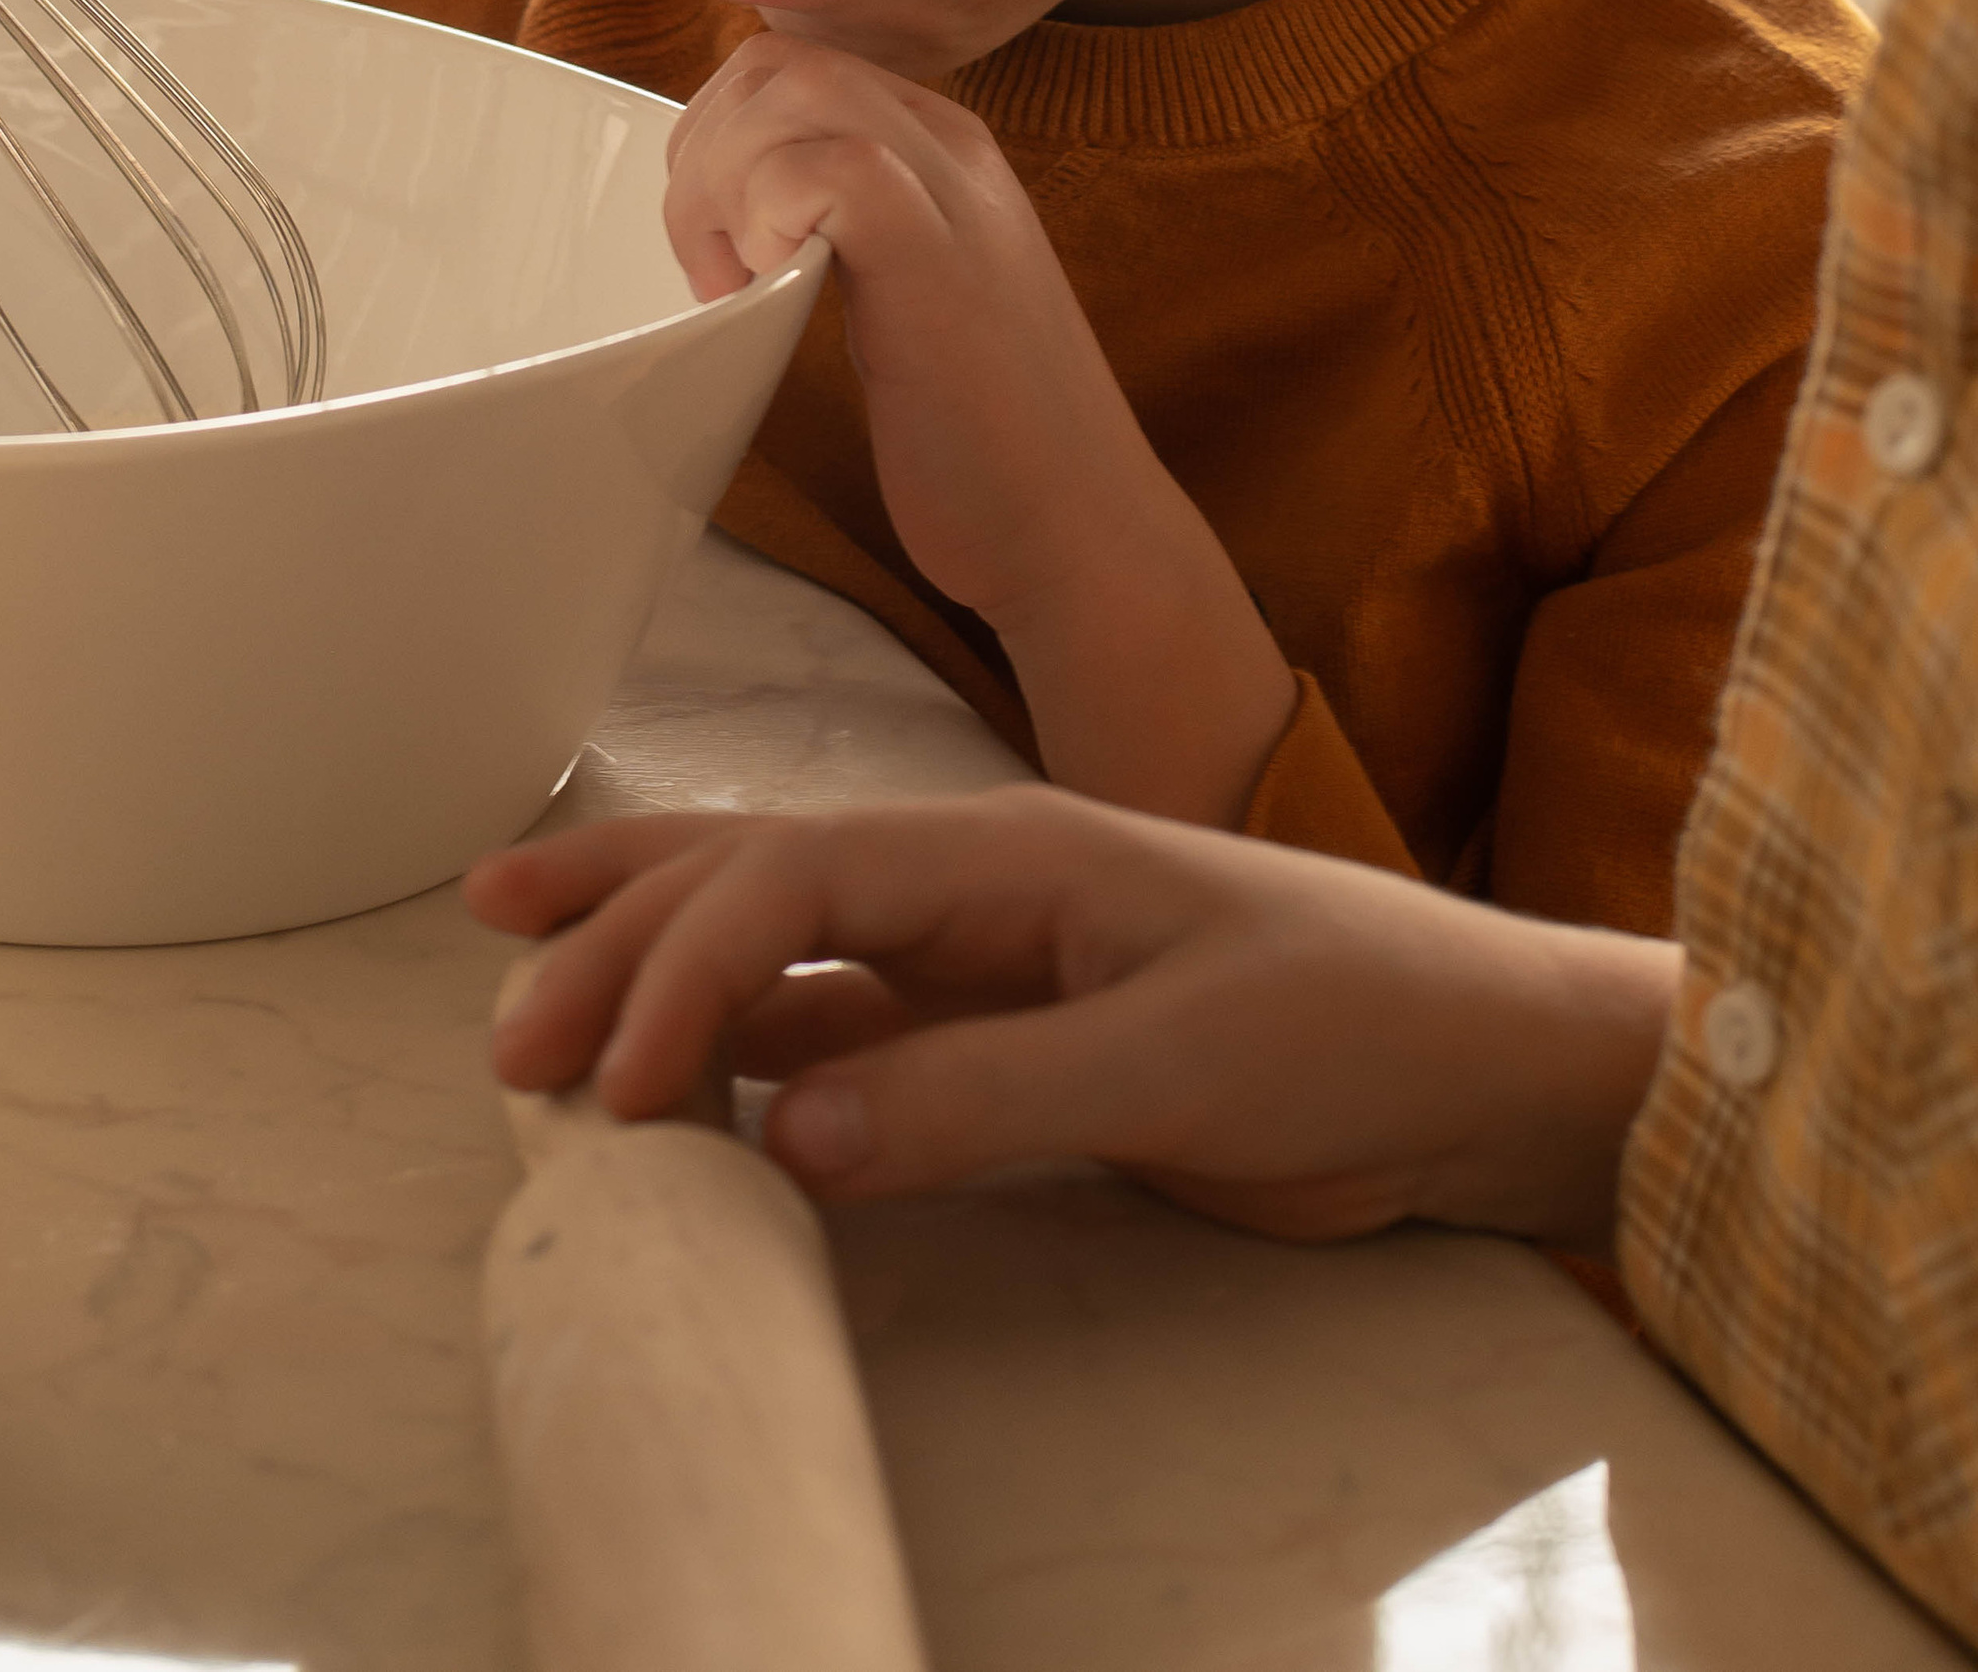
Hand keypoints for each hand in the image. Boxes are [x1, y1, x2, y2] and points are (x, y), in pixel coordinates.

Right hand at [468, 794, 1678, 1256]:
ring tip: (538, 1003)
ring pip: (783, 949)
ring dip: (662, 974)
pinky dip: (749, 1049)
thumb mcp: (1180, 1059)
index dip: (682, 961)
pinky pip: (845, 1033)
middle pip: (756, 879)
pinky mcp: (1009, 1041)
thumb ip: (984, 1090)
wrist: (1476, 1067)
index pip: (795, 876)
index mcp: (1008, 849)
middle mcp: (975, 885)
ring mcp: (986, 963)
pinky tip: (687, 1081)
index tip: (618, 1076)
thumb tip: (788, 1129)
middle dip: (620, 928)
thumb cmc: (1355, 1024)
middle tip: (501, 1005)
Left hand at [666, 40, 1295, 819]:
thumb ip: (840, 232)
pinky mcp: (936, 255)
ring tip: (740, 285)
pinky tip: (775, 294)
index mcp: (944, 149)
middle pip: (772, 62)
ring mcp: (953, 194)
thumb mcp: (905, 301)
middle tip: (715, 270)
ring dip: (723, 185)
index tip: (723, 251)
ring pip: (788, 89)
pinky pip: (826, 165)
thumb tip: (722, 212)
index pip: (788, 66)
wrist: (1082, 533)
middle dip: (703, 154)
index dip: (720, 141)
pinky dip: (766, 216)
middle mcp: (952, 148)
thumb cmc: (980, 444)